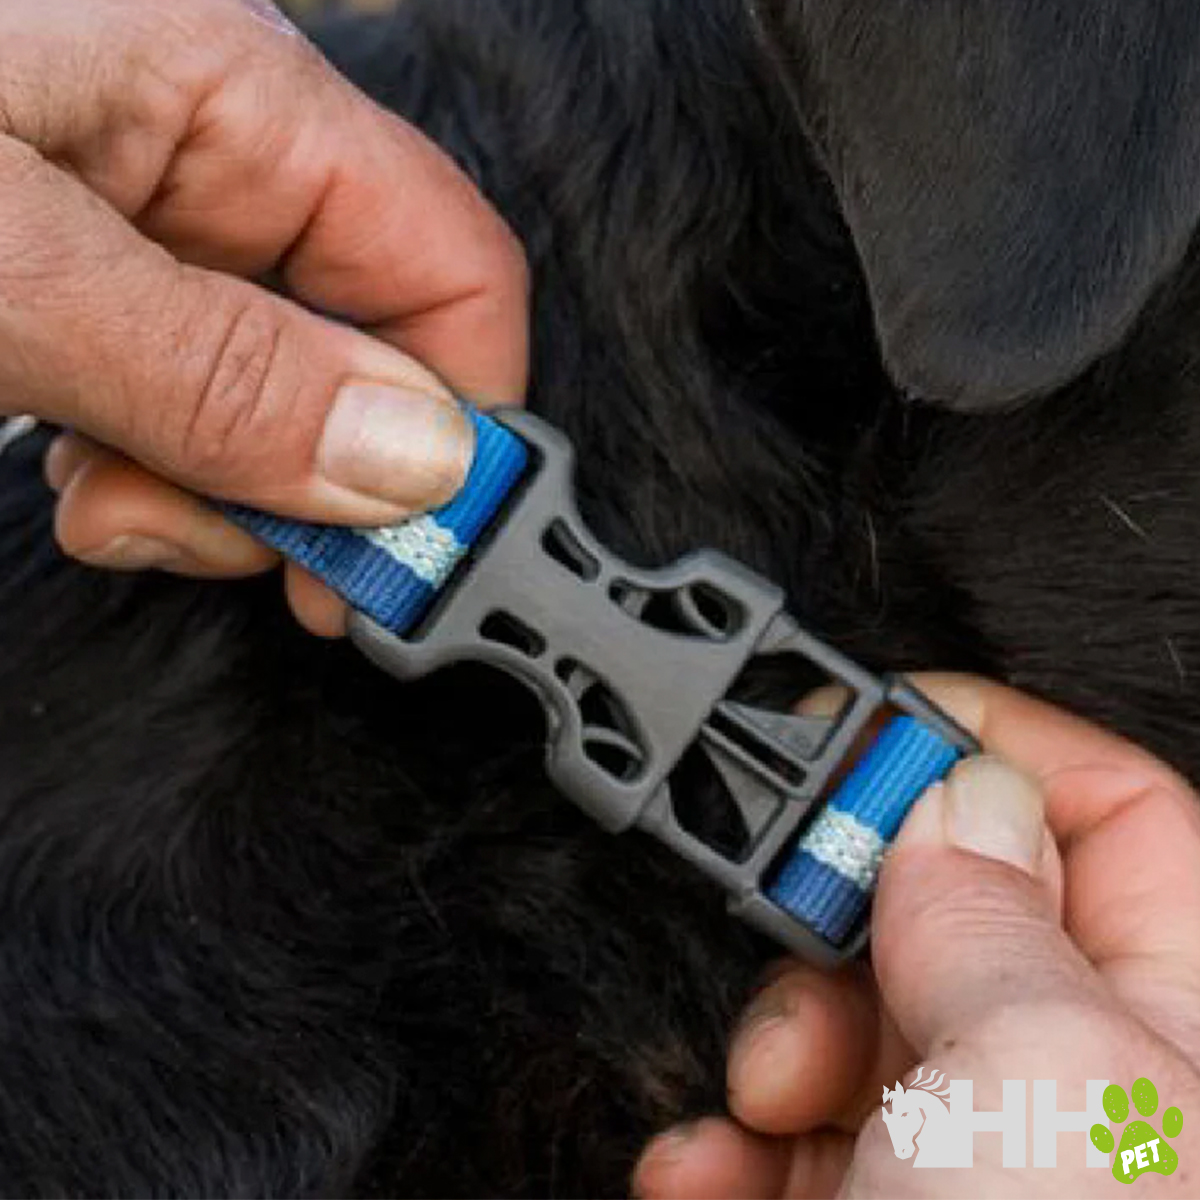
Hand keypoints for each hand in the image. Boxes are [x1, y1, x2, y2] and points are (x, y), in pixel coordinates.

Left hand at [0, 0, 527, 634]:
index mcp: (223, 89)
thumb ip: (215, 367)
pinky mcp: (89, 296)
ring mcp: (146, 233)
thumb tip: (416, 463)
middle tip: (232, 552)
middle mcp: (206, 156)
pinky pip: (193, 405)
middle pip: (373, 344)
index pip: (447, 262)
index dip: (462, 416)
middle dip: (320, 474)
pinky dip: (161, 473)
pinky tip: (84, 476)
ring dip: (223, 486)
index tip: (415, 559)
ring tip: (107, 500)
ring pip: (284, 395)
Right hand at [635, 674, 1199, 1196]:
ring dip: (772, 1039)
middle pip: (950, 907)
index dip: (991, 745)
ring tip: (757, 1093)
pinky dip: (727, 1136)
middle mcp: (1080, 1075)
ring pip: (855, 1016)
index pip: (1110, 812)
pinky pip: (793, 1129)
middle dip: (844, 912)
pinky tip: (707, 1160)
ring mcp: (979, 1150)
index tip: (868, 725)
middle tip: (789, 924)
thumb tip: (952, 792)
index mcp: (1172, 1018)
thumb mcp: (1033, 1075)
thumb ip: (989, 914)